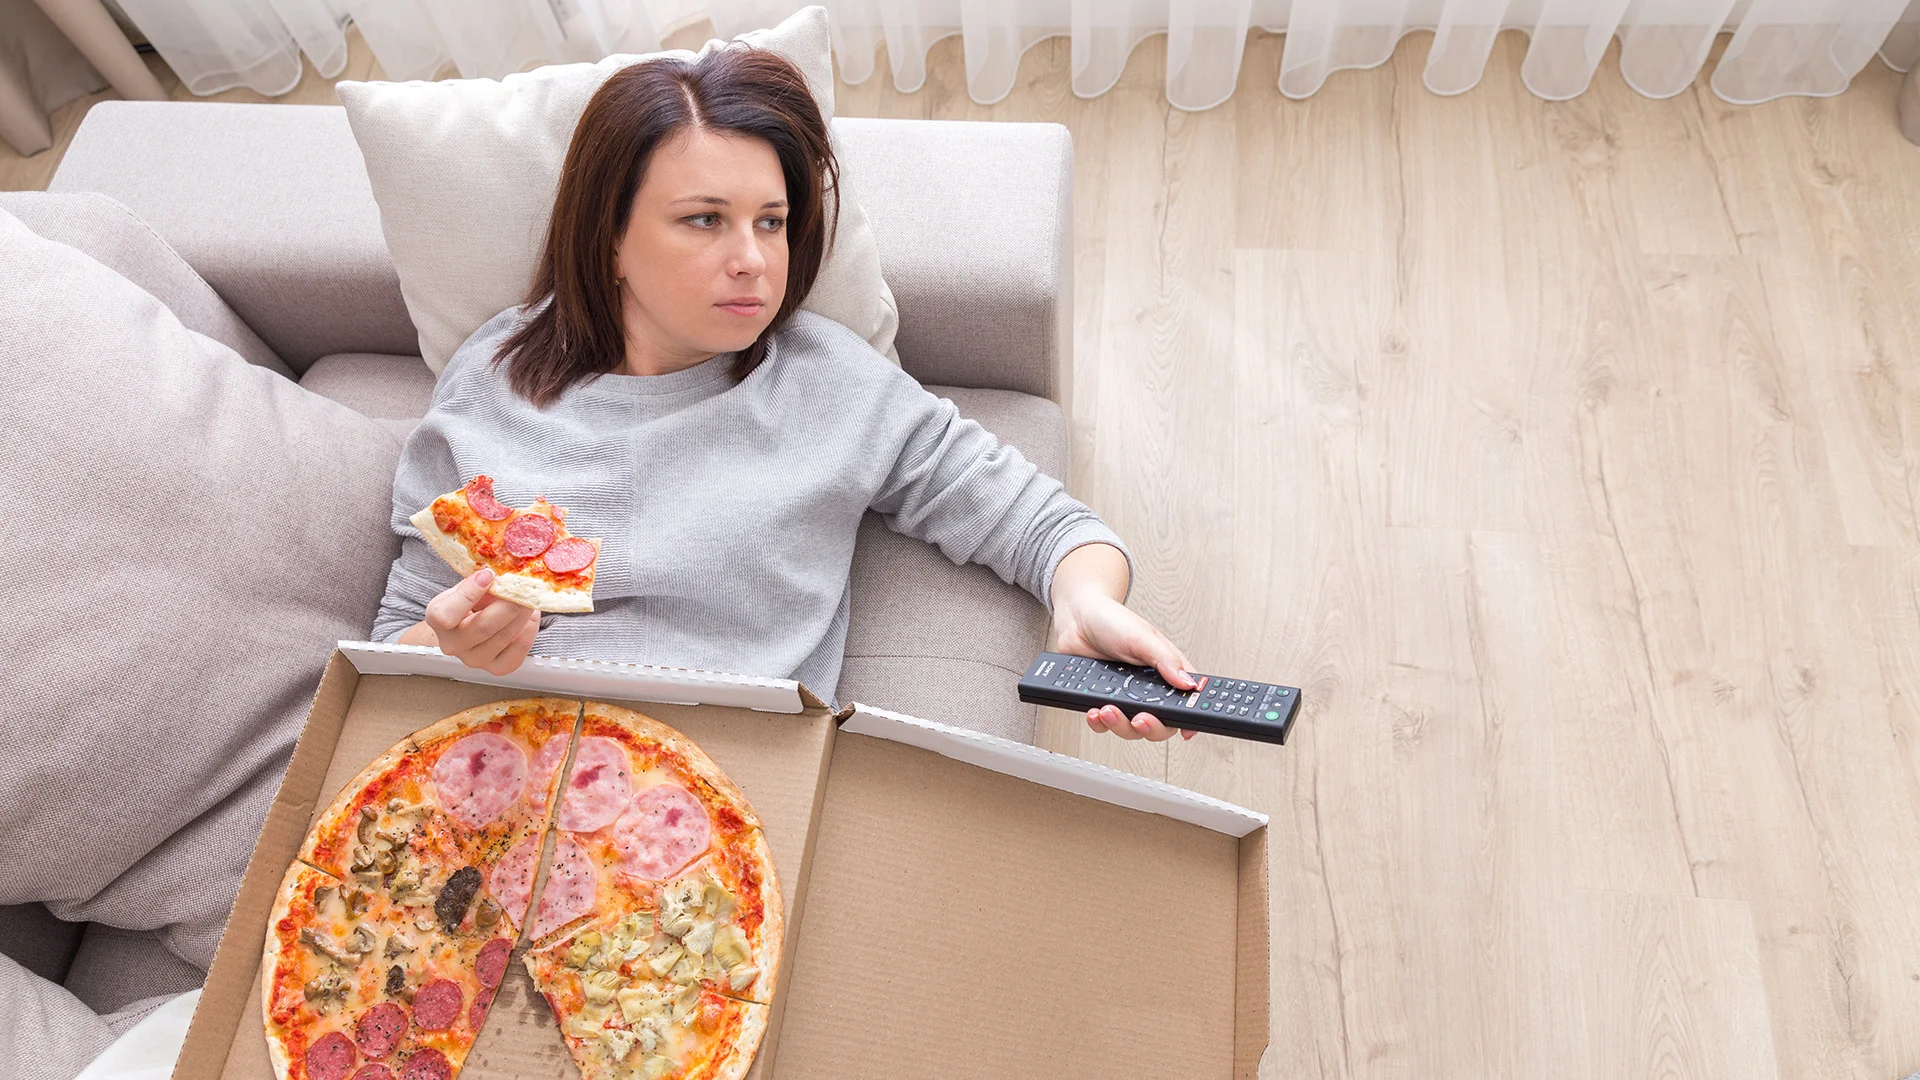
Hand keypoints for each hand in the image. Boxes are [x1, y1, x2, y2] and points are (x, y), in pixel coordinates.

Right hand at [414, 568, 539, 675]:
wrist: (464, 630)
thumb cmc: (465, 603)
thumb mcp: (463, 587)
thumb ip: (478, 581)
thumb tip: (503, 572)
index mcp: (438, 619)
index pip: (446, 615)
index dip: (469, 594)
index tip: (489, 575)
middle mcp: (453, 645)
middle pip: (482, 627)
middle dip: (508, 604)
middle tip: (525, 588)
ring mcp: (474, 660)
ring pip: (503, 638)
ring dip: (522, 616)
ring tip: (531, 599)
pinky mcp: (496, 668)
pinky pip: (516, 655)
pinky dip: (528, 633)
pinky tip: (531, 617)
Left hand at [1051, 589, 1197, 742]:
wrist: (1076, 620)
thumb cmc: (1112, 621)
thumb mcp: (1143, 637)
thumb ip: (1166, 660)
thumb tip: (1188, 682)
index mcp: (1166, 671)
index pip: (1186, 700)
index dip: (1189, 718)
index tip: (1187, 729)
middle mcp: (1148, 688)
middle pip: (1160, 724)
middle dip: (1150, 727)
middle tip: (1140, 718)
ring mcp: (1125, 697)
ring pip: (1131, 728)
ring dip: (1120, 725)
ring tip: (1108, 710)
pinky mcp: (1103, 701)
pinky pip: (1104, 724)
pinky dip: (1099, 723)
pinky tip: (1094, 711)